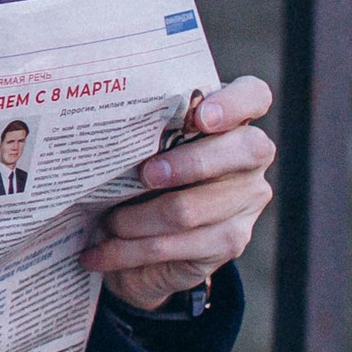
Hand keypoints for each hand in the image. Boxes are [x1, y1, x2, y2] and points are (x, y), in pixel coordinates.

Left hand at [83, 77, 274, 311]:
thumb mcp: (143, 148)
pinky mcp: (230, 241)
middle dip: (187, 164)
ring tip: (105, 222)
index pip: (253, 96)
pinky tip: (98, 254)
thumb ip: (143, 133)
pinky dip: (127, 250)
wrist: (147, 241)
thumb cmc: (142, 173)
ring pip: (191, 209)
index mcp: (230, 119)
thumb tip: (101, 131)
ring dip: (136, 219)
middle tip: (143, 175)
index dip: (234, 104)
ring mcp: (247, 201)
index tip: (201, 117)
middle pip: (242, 151)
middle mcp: (250, 157)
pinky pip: (174, 246)